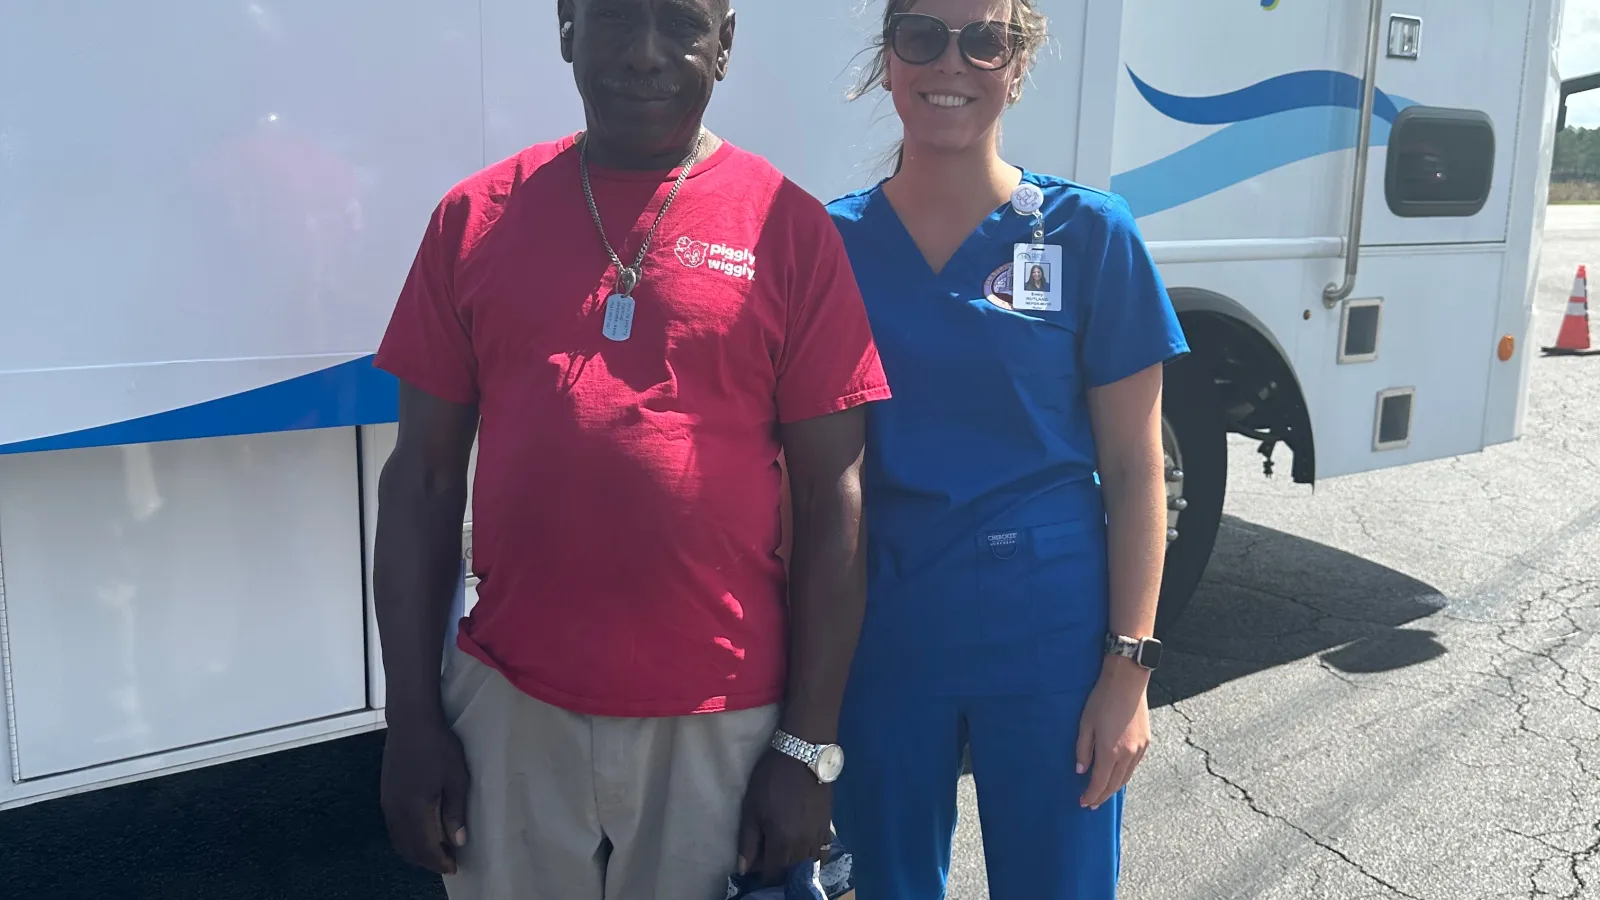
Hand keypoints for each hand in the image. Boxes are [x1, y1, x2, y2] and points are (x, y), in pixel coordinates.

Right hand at [380, 720, 471, 874]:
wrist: (411, 721)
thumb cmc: (438, 747)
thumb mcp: (456, 779)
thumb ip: (455, 812)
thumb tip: (458, 841)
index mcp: (414, 810)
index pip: (425, 848)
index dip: (439, 861)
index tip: (454, 867)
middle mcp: (395, 811)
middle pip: (408, 848)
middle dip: (427, 860)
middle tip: (447, 862)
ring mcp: (387, 802)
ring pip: (398, 839)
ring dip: (416, 850)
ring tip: (437, 849)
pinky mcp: (385, 793)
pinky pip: (394, 827)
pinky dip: (407, 837)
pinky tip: (421, 831)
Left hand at [737, 749, 832, 876]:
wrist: (802, 755)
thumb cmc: (771, 780)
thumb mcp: (751, 809)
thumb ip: (748, 841)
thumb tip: (744, 868)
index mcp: (782, 842)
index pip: (773, 874)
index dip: (761, 874)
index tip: (754, 865)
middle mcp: (804, 845)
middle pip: (791, 872)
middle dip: (778, 870)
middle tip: (766, 856)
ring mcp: (819, 837)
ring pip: (808, 864)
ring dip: (795, 864)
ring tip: (785, 853)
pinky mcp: (828, 826)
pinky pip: (823, 852)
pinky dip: (813, 856)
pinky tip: (804, 848)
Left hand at [1075, 658, 1151, 809]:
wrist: (1127, 682)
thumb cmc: (1102, 700)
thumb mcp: (1085, 724)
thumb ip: (1083, 750)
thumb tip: (1081, 770)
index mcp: (1110, 752)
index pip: (1100, 783)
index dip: (1091, 795)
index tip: (1083, 803)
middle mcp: (1128, 755)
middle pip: (1114, 784)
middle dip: (1102, 796)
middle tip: (1092, 803)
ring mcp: (1139, 750)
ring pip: (1126, 777)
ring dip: (1114, 788)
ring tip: (1103, 793)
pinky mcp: (1146, 743)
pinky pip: (1134, 766)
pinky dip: (1124, 775)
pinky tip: (1117, 775)